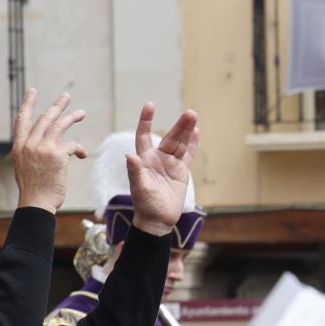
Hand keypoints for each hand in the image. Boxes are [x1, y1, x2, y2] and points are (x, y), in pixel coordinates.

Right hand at [8, 89, 88, 213]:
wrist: (36, 203)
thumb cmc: (33, 189)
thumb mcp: (24, 167)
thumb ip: (31, 152)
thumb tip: (43, 142)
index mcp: (18, 147)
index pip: (22, 120)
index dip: (28, 104)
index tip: (32, 91)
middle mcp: (28, 144)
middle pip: (44, 118)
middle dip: (57, 106)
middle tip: (65, 97)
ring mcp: (42, 148)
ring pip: (59, 126)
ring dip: (72, 117)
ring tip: (81, 113)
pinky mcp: (57, 154)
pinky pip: (72, 144)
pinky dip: (79, 149)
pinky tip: (82, 154)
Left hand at [123, 102, 200, 236]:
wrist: (158, 220)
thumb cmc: (145, 204)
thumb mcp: (139, 187)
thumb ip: (135, 171)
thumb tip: (129, 155)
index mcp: (144, 160)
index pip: (143, 136)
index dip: (146, 121)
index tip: (150, 105)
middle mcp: (156, 159)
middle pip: (169, 138)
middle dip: (179, 126)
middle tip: (190, 113)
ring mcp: (170, 164)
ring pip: (180, 143)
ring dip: (187, 130)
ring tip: (194, 116)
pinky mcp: (181, 171)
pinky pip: (187, 154)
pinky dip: (192, 143)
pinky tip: (196, 131)